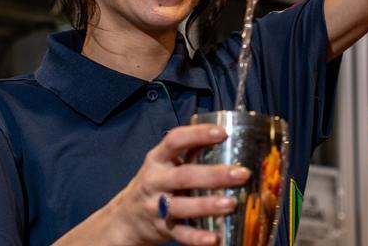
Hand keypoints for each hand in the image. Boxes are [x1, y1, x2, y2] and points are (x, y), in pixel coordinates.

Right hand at [107, 124, 250, 245]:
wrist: (126, 216)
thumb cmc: (154, 183)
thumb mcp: (164, 163)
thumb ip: (188, 151)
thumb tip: (221, 135)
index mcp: (157, 159)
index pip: (175, 140)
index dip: (197, 134)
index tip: (222, 133)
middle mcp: (155, 180)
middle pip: (184, 175)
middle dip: (214, 175)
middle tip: (241, 174)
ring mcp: (156, 206)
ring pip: (182, 206)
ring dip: (207, 204)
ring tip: (231, 203)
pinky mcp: (162, 228)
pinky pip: (181, 234)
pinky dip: (197, 237)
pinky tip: (215, 238)